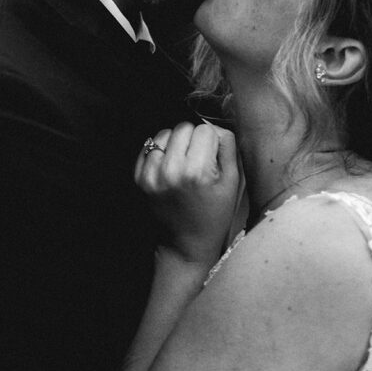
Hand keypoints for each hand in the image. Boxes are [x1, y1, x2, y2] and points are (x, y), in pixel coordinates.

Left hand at [135, 122, 239, 268]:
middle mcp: (170, 170)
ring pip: (165, 133)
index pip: (206, 130)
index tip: (213, 161)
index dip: (213, 143)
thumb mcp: (233, 182)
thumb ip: (228, 147)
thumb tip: (215, 126)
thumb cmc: (214, 215)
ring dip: (176, 143)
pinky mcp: (138, 178)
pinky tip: (169, 168)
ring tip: (183, 164)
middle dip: (194, 140)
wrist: (185, 245)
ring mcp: (151, 174)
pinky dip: (160, 151)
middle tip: (198, 162)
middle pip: (184, 127)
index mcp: (197, 172)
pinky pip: (149, 146)